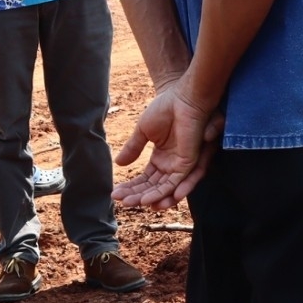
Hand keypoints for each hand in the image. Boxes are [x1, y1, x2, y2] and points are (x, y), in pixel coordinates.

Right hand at [113, 80, 225, 209]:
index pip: (145, 179)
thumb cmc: (165, 110)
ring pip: (164, 189)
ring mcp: (180, 165)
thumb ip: (133, 148)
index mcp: (161, 158)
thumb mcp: (143, 131)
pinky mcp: (188, 162)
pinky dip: (163, 192)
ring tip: (131, 203)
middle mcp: (171, 165)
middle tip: (120, 201)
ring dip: (148, 197)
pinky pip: (176, 182)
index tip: (115, 194)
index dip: (130, 187)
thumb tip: (118, 164)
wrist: (181, 99)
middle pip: (152, 187)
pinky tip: (148, 199)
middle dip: (136, 195)